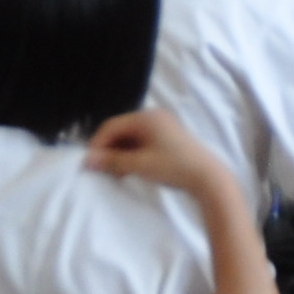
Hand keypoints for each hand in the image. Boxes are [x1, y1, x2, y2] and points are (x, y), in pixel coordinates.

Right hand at [83, 109, 239, 201]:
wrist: (207, 176)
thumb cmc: (173, 166)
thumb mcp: (139, 164)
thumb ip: (112, 161)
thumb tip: (87, 160)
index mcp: (146, 118)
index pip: (111, 126)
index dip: (97, 144)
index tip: (88, 164)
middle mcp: (153, 117)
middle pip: (120, 130)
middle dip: (107, 149)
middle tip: (100, 170)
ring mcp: (161, 127)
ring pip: (129, 138)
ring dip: (118, 154)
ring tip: (113, 173)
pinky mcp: (166, 138)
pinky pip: (140, 143)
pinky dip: (130, 155)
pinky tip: (127, 170)